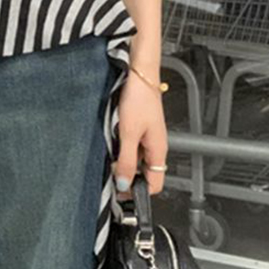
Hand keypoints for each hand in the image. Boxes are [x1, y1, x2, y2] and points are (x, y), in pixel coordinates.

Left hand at [113, 68, 168, 196]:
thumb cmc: (139, 99)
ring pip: (136, 159)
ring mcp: (148, 136)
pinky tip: (112, 139)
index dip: (138, 192)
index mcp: (158, 151)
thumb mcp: (129, 134)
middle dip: (127, 176)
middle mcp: (155, 146)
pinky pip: (131, 145)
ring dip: (122, 160)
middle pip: (144, 173)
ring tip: (110, 154)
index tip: (120, 192)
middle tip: (110, 174)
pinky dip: (121, 146)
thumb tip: (124, 185)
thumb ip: (128, 160)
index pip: (154, 185)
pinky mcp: (139, 127)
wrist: (139, 75)